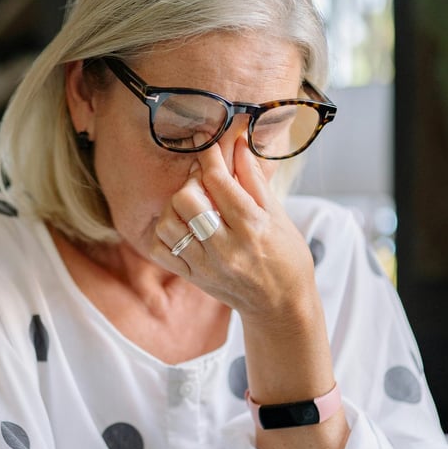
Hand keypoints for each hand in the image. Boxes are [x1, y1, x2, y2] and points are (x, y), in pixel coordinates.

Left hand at [150, 135, 317, 333]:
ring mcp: (205, 265)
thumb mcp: (278, 215)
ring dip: (175, 208)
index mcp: (252, 226)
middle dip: (191, 182)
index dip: (209, 155)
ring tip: (192, 207)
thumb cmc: (286, 258)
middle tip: (203, 183)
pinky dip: (165, 233)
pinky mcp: (192, 277)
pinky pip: (161, 249)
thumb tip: (238, 144)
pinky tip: (182, 227)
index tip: (206, 143)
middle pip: (186, 200)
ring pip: (168, 224)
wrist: (281, 305)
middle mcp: (225, 247)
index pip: (218, 180)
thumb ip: (253, 180)